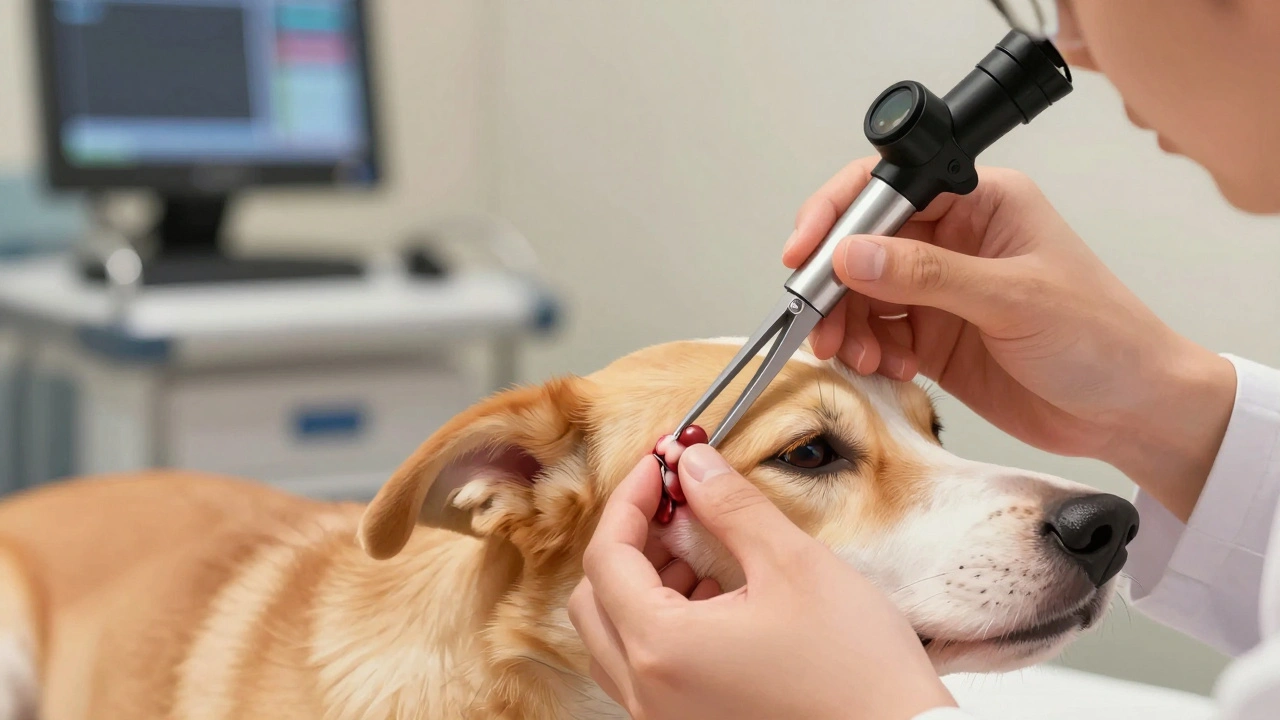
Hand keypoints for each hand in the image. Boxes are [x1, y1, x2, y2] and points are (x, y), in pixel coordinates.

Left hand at [568, 448, 954, 719]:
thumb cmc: (855, 667)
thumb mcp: (793, 565)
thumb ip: (731, 507)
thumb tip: (693, 463)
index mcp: (663, 648)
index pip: (607, 556)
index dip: (631, 499)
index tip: (662, 464)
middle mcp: (648, 693)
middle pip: (594, 598)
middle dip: (630, 540)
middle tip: (677, 503)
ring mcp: (664, 717)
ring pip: (614, 636)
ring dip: (642, 582)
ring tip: (699, 548)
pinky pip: (644, 667)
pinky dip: (661, 622)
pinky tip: (715, 595)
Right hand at [784, 157, 1236, 520]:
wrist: (1130, 412)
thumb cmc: (1102, 338)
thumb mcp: (1012, 299)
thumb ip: (927, 275)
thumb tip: (851, 255)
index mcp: (981, 203)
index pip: (889, 189)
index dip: (839, 217)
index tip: (805, 252)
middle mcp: (954, 240)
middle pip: (863, 246)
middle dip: (833, 283)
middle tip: (818, 319)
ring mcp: (941, 291)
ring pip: (862, 294)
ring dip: (847, 324)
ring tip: (856, 354)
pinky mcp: (933, 337)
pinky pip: (877, 335)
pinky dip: (867, 352)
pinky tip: (886, 368)